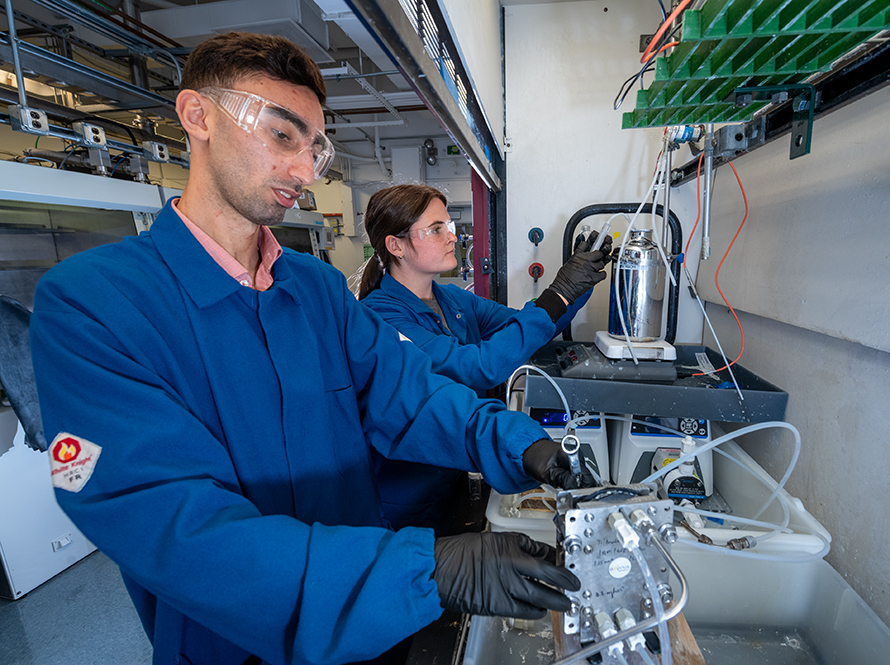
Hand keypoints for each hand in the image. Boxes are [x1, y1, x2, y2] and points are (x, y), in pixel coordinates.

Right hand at [432, 531, 579, 618]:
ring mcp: (506, 587)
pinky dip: (535, 612)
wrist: (439, 570)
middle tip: (574, 585)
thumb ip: (515, 546)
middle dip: (565, 581)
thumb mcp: (489, 540)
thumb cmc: (459, 553)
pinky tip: (540, 611)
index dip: (556, 560)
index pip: (541, 553)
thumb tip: (535, 552)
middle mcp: (511, 566)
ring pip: (541, 597)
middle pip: (548, 575)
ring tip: (564, 604)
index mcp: (508, 546)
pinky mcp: (499, 605)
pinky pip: (525, 611)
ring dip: (555, 601)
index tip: (562, 563)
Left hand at [522, 439, 595, 488]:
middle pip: (586, 479)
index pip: (586, 476)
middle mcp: (577, 456)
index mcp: (573, 455)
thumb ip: (563, 479)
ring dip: (574, 487)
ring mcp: (575, 461)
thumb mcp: (547, 472)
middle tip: (567, 494)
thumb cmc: (534, 458)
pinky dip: (571, 483)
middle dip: (578, 488)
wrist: (527, 453)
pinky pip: (576, 477)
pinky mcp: (572, 466)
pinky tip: (563, 484)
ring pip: (581, 479)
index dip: (582, 489)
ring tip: (562, 488)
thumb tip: (576, 489)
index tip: (575, 496)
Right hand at [549, 231, 612, 304]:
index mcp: (578, 255)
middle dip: (599, 255)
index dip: (592, 244)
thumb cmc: (564, 278)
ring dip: (600, 265)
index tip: (595, 244)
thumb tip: (584, 254)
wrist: (564, 289)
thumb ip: (578, 257)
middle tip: (597, 258)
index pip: (587, 244)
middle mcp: (585, 261)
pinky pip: (603, 273)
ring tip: (595, 268)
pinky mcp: (594, 278)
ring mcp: (590, 269)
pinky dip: (602, 274)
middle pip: (599, 253)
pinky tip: (598, 274)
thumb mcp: (569, 262)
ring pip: (602, 263)